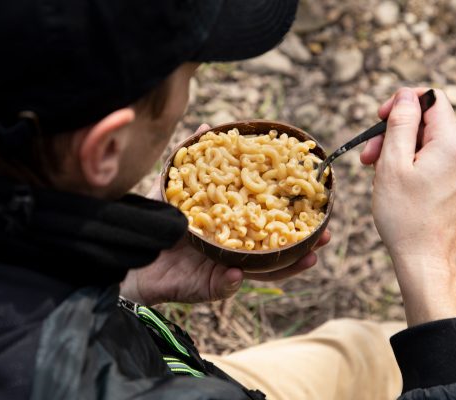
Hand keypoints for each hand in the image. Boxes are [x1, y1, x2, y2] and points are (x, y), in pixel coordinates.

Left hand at [120, 124, 330, 304]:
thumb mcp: (173, 188)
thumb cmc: (156, 221)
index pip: (267, 221)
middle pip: (275, 250)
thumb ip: (190, 160)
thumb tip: (206, 126)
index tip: (317, 204)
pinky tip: (238, 273)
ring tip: (308, 258)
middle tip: (326, 234)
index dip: (292, 215)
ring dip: (285, 267)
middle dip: (303, 245)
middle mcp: (233, 249)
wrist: (129, 253)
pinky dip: (231, 282)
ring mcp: (223, 270)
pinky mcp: (205, 288)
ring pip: (261, 272)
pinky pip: (223, 287)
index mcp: (231, 226)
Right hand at [360, 88, 455, 325]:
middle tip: (368, 156)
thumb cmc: (405, 215)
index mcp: (454, 143)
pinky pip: (433, 157)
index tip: (379, 119)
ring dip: (398, 149)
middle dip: (394, 132)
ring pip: (427, 140)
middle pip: (427, 121)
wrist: (424, 258)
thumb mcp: (393, 164)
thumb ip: (400, 124)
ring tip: (377, 171)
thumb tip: (405, 96)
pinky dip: (411, 162)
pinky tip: (393, 180)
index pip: (431, 99)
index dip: (402, 103)